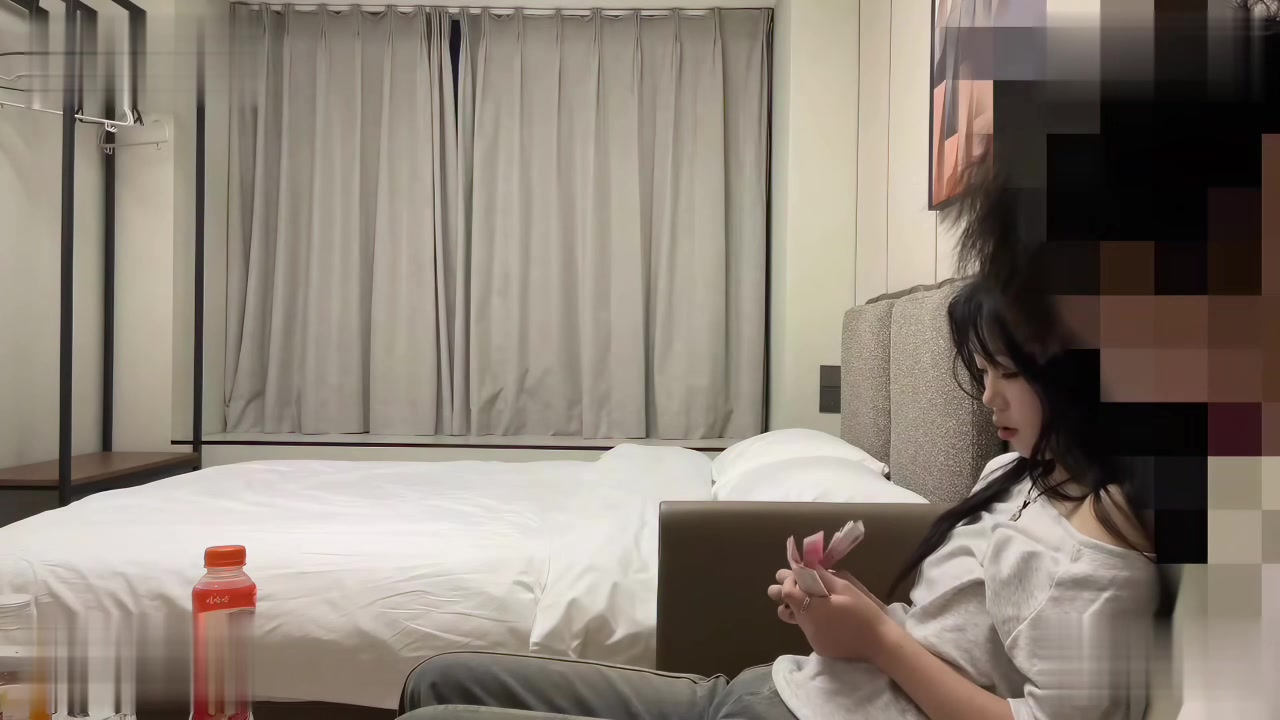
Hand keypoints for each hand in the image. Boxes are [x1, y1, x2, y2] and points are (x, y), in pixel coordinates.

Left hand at [767, 567, 893, 662]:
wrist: (880, 643)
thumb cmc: (864, 612)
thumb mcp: (845, 588)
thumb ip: (821, 576)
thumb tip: (806, 566)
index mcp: (811, 609)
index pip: (786, 592)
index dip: (789, 581)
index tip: (801, 575)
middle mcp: (806, 625)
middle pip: (783, 608)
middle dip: (787, 595)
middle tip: (802, 587)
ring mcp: (811, 639)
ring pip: (794, 619)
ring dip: (798, 607)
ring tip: (815, 601)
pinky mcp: (818, 647)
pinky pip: (808, 629)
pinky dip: (812, 620)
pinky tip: (828, 617)